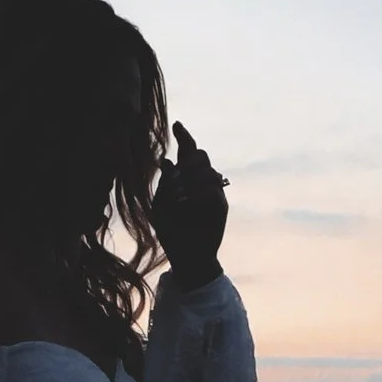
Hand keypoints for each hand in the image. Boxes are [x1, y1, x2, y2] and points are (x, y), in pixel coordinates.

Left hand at [151, 124, 228, 287]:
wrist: (186, 256)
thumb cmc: (170, 231)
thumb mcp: (159, 206)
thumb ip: (164, 184)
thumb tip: (167, 160)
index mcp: (185, 178)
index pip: (188, 150)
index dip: (184, 136)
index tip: (177, 125)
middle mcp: (201, 182)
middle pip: (199, 155)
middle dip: (186, 166)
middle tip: (173, 184)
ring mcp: (214, 192)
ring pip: (206, 171)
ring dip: (188, 182)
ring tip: (177, 200)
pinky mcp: (221, 206)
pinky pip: (211, 190)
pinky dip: (197, 195)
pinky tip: (187, 204)